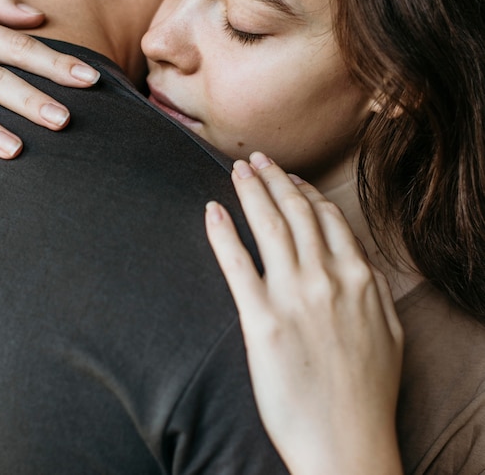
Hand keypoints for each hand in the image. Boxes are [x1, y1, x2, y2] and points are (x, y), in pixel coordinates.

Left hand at [205, 153, 403, 474]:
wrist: (346, 443)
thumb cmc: (368, 393)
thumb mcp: (389, 332)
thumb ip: (373, 290)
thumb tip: (359, 263)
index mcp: (359, 278)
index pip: (328, 219)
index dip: (305, 191)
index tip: (289, 176)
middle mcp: (328, 278)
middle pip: (296, 212)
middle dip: (274, 179)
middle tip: (257, 157)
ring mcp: (294, 297)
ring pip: (269, 227)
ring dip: (251, 192)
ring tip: (238, 170)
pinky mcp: (261, 320)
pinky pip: (237, 265)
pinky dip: (222, 233)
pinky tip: (212, 211)